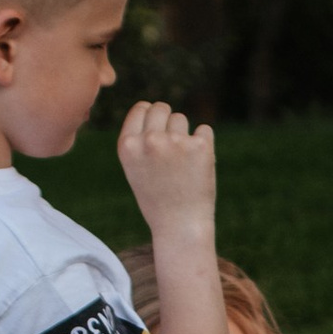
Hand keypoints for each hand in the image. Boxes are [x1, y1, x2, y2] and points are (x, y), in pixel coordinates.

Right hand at [116, 99, 217, 240]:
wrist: (180, 226)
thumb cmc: (157, 198)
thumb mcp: (135, 167)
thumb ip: (138, 139)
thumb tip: (151, 107)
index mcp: (128, 145)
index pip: (141, 108)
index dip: (150, 115)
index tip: (156, 130)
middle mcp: (149, 140)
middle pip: (161, 108)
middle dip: (167, 120)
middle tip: (172, 146)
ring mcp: (176, 142)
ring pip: (181, 119)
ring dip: (183, 134)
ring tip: (181, 164)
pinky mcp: (201, 146)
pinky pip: (204, 130)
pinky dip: (203, 144)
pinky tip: (197, 165)